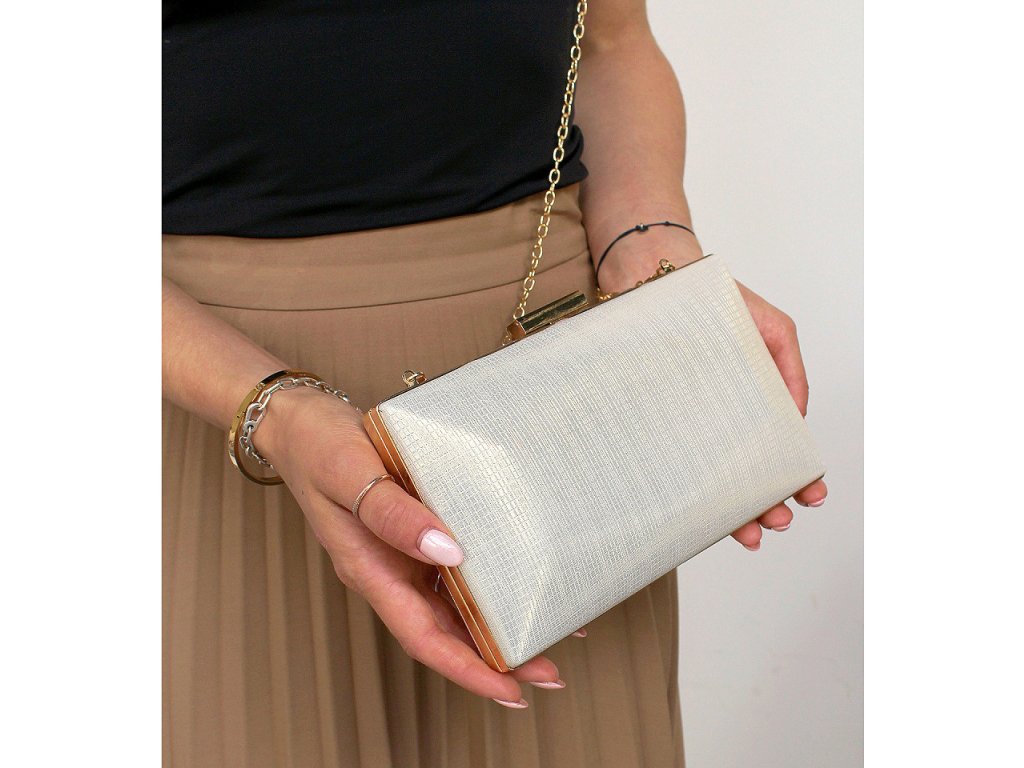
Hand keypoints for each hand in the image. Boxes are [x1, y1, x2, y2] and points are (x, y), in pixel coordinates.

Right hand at [257, 387, 567, 707]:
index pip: (422, 637)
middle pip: (446, 632)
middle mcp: (389, 572)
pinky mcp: (413, 534)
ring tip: (548, 632)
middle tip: (549, 672)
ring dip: (496, 625)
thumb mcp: (351, 473)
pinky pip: (454, 569)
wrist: (301, 423)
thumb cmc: (319, 446)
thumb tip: (447, 549)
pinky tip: (517, 578)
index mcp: (370, 569)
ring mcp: (401, 556)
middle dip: (495, 660)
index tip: (510, 690)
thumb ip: (393, 514)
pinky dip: (487, 581)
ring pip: (454, 606)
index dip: (467, 668)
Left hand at [596, 229, 828, 550]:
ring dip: (733, 508)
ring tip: (748, 532)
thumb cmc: (714, 301)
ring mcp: (686, 425)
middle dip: (767, 503)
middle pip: (748, 471)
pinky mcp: (653, 425)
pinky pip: (669, 464)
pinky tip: (697, 512)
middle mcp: (720, 418)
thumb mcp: (771, 327)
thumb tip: (797, 418)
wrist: (653, 279)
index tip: (810, 498)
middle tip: (776, 524)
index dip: (797, 475)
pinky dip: (687, 490)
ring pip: (711, 476)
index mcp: (753, 401)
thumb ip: (788, 369)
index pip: (779, 446)